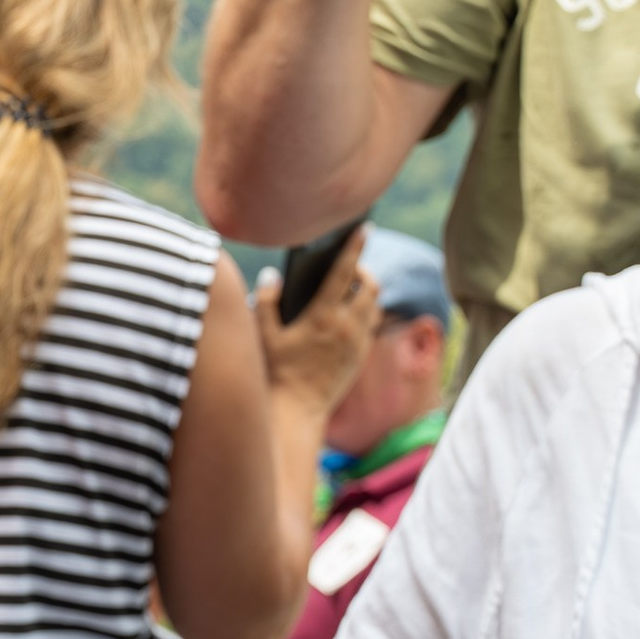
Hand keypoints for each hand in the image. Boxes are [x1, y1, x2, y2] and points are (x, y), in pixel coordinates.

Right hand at [252, 233, 379, 417]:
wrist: (296, 410)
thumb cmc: (274, 372)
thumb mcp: (264, 335)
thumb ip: (266, 300)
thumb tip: (272, 275)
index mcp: (323, 316)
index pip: (345, 272)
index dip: (355, 246)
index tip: (365, 227)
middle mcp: (347, 327)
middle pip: (371, 286)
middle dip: (364, 270)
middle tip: (350, 266)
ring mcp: (357, 343)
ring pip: (376, 305)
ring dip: (367, 291)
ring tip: (351, 287)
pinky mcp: (360, 356)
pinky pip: (371, 325)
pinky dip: (365, 312)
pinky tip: (348, 313)